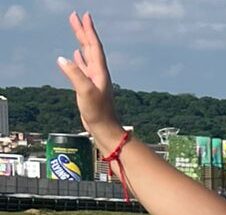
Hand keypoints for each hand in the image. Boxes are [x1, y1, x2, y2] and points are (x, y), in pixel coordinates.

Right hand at [55, 12, 122, 149]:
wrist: (105, 129)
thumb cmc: (98, 113)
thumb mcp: (86, 92)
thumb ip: (75, 75)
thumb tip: (63, 58)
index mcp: (99, 72)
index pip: (94, 46)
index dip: (88, 30)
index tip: (83, 16)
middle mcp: (98, 73)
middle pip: (90, 47)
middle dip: (83, 31)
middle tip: (75, 17)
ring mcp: (94, 80)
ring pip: (87, 55)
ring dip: (81, 42)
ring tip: (76, 31)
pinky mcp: (90, 87)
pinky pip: (84, 68)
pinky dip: (79, 59)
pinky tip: (75, 55)